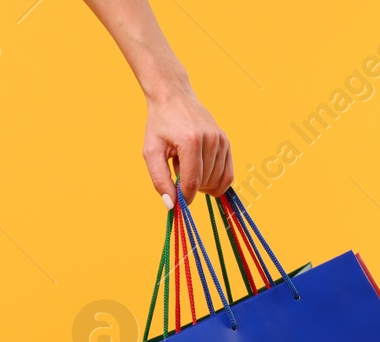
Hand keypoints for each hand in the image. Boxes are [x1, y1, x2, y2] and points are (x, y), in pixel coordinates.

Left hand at [142, 87, 232, 205]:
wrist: (174, 98)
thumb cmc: (160, 125)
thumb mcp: (151, 152)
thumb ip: (159, 180)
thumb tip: (171, 205)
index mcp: (191, 141)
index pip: (192, 182)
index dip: (184, 197)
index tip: (175, 200)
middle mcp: (211, 140)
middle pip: (205, 183)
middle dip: (190, 186)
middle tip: (176, 169)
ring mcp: (222, 140)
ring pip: (217, 181)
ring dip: (201, 182)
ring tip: (187, 164)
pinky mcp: (227, 142)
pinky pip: (228, 175)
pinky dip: (214, 181)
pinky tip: (200, 171)